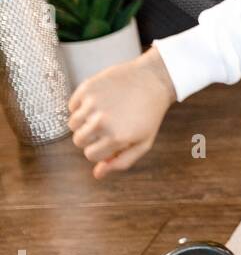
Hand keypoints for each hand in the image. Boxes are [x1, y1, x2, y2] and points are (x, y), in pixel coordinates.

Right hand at [68, 46, 175, 178]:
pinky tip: (100, 100)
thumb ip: (121, 162)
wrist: (153, 79)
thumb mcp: (143, 141)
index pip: (91, 155)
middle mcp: (102, 122)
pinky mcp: (86, 88)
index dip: (100, 149)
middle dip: (91, 137)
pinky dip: (81, 105)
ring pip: (72, 124)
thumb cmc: (149, 113)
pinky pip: (72, 106)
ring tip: (103, 112)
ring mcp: (93, 104)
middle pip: (79, 141)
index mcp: (117, 138)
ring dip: (84, 122)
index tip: (111, 140)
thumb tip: (97, 174)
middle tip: (108, 125)